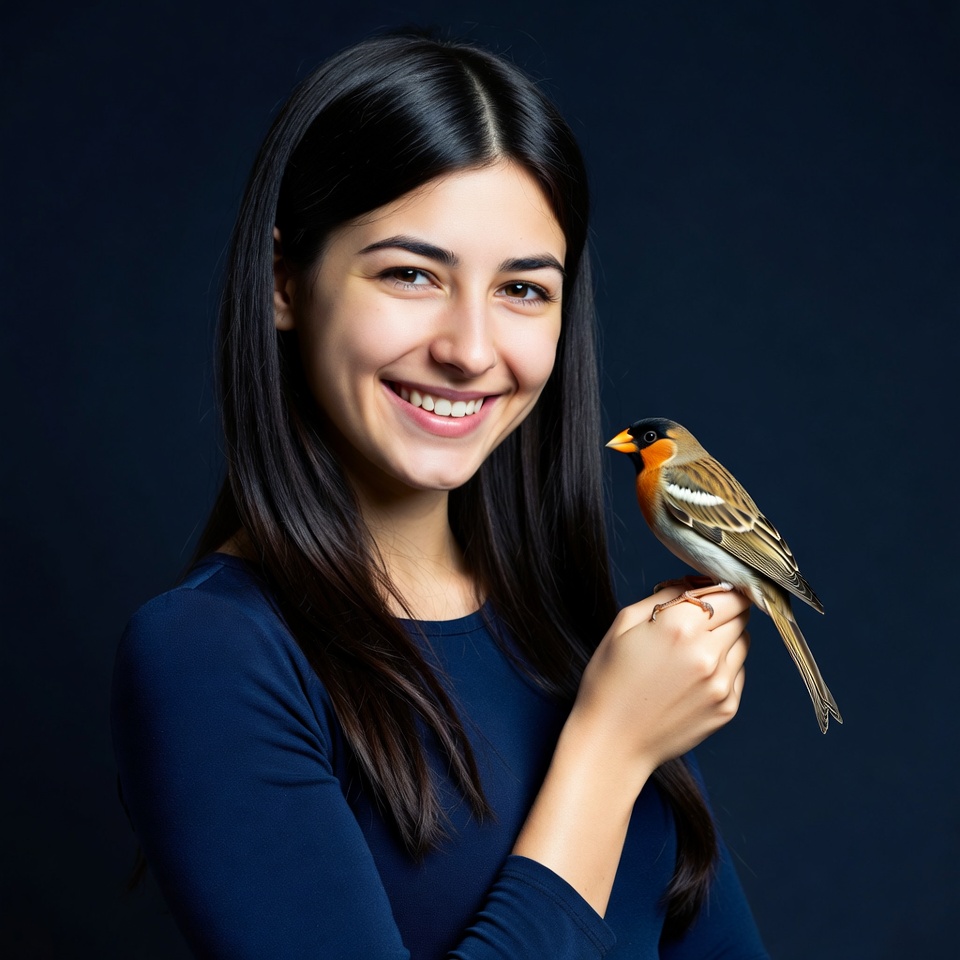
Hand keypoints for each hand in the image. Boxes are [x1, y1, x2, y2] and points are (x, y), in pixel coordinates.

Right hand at [569, 583, 750, 788]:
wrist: (612, 742)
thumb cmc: (610, 681)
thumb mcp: (623, 625)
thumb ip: (664, 596)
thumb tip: (693, 581)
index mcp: (678, 626)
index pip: (727, 592)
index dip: (722, 587)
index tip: (713, 589)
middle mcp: (706, 652)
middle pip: (741, 614)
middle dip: (726, 610)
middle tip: (702, 618)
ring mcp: (720, 682)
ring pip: (743, 642)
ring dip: (727, 637)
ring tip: (695, 649)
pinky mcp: (727, 707)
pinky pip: (739, 672)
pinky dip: (725, 666)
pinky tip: (694, 676)